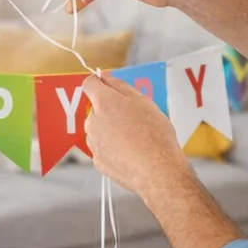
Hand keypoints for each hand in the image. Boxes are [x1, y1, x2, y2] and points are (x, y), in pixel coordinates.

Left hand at [82, 72, 192, 200]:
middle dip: (109, 111)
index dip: (98, 82)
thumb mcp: (143, 102)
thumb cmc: (155, 135)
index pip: (89, 84)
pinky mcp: (98, 162)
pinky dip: (112, 149)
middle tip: (132, 118)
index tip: (106, 85)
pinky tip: (130, 153)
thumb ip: (120, 86)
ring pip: (98, 130)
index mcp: (104, 103)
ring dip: (110, 130)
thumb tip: (105, 76)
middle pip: (95, 109)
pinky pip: (102, 149)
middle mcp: (93, 122)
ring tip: (134, 139)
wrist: (158, 171)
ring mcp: (93, 143)